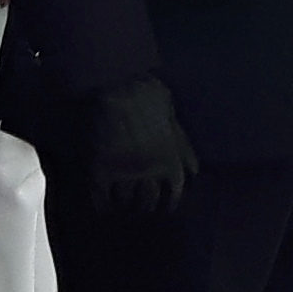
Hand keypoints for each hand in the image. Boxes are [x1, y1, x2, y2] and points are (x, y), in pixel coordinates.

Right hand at [83, 78, 197, 216]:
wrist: (116, 83)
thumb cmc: (147, 94)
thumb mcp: (172, 118)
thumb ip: (182, 146)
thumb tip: (193, 171)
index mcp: (171, 161)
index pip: (174, 193)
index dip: (170, 202)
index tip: (166, 206)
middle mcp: (150, 173)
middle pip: (149, 203)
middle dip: (145, 207)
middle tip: (140, 208)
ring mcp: (123, 174)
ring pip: (125, 202)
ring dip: (124, 205)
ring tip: (121, 206)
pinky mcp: (99, 172)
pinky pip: (100, 199)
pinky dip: (101, 206)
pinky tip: (101, 207)